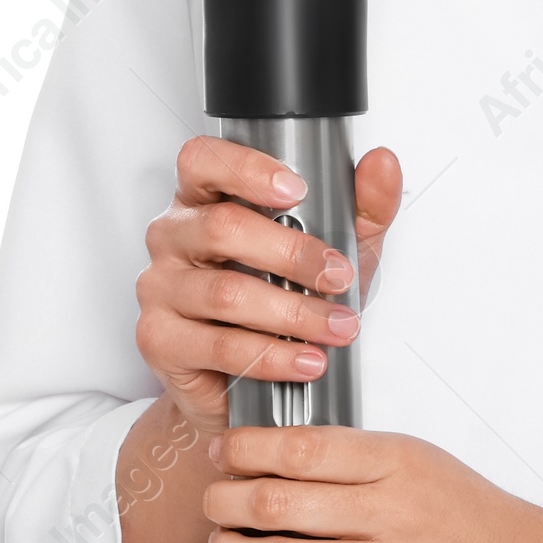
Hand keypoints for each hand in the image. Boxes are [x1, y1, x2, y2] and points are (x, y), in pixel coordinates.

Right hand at [134, 136, 402, 436]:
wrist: (245, 381)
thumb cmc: (282, 298)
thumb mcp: (333, 248)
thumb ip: (361, 207)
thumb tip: (381, 164)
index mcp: (203, 199)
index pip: (204, 161)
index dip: (246, 168)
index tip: (296, 189)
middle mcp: (173, 236)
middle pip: (222, 227)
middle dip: (292, 254)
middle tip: (337, 276)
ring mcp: (161, 288)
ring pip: (225, 292)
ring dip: (292, 313)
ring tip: (335, 327)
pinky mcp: (161, 340)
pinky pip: (220, 346)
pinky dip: (273, 356)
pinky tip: (305, 358)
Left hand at [202, 426, 542, 542]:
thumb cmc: (481, 521)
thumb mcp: (426, 465)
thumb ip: (361, 461)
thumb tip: (281, 456)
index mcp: (399, 461)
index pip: (303, 447)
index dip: (247, 450)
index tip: (223, 452)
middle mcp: (393, 510)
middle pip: (280, 501)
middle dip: (226, 502)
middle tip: (210, 500)